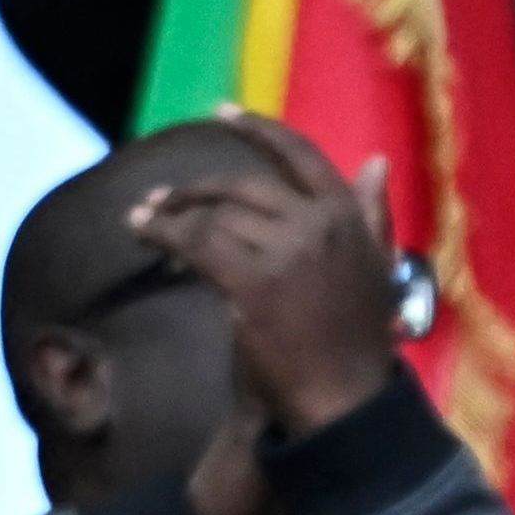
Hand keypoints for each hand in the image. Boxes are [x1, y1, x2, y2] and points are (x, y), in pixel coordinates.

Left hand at [152, 109, 403, 514]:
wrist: (343, 402)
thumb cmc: (356, 344)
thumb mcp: (375, 268)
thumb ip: (371, 215)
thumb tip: (375, 161)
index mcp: (349, 216)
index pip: (299, 154)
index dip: (258, 129)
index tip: (222, 112)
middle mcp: (321, 223)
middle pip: (244, 186)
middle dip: (197, 187)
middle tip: (160, 195)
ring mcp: (288, 251)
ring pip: (216, 214)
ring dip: (173, 213)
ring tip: (144, 218)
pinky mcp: (253, 282)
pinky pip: (197, 242)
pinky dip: (162, 233)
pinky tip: (139, 233)